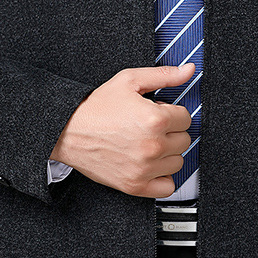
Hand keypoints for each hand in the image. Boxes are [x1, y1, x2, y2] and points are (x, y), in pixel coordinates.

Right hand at [49, 63, 194, 196]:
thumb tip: (189, 70)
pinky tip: (150, 164)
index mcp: (155, 119)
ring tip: (148, 143)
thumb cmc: (96, 107)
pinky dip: (162, 177)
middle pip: (184, 140)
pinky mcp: (135, 185)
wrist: (68, 131)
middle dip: (170, 131)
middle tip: (150, 127)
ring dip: (167, 153)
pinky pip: (167, 187)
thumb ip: (164, 75)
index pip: (186, 118)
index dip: (171, 112)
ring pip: (178, 163)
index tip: (157, 112)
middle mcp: (152, 146)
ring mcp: (144, 168)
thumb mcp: (129, 80)